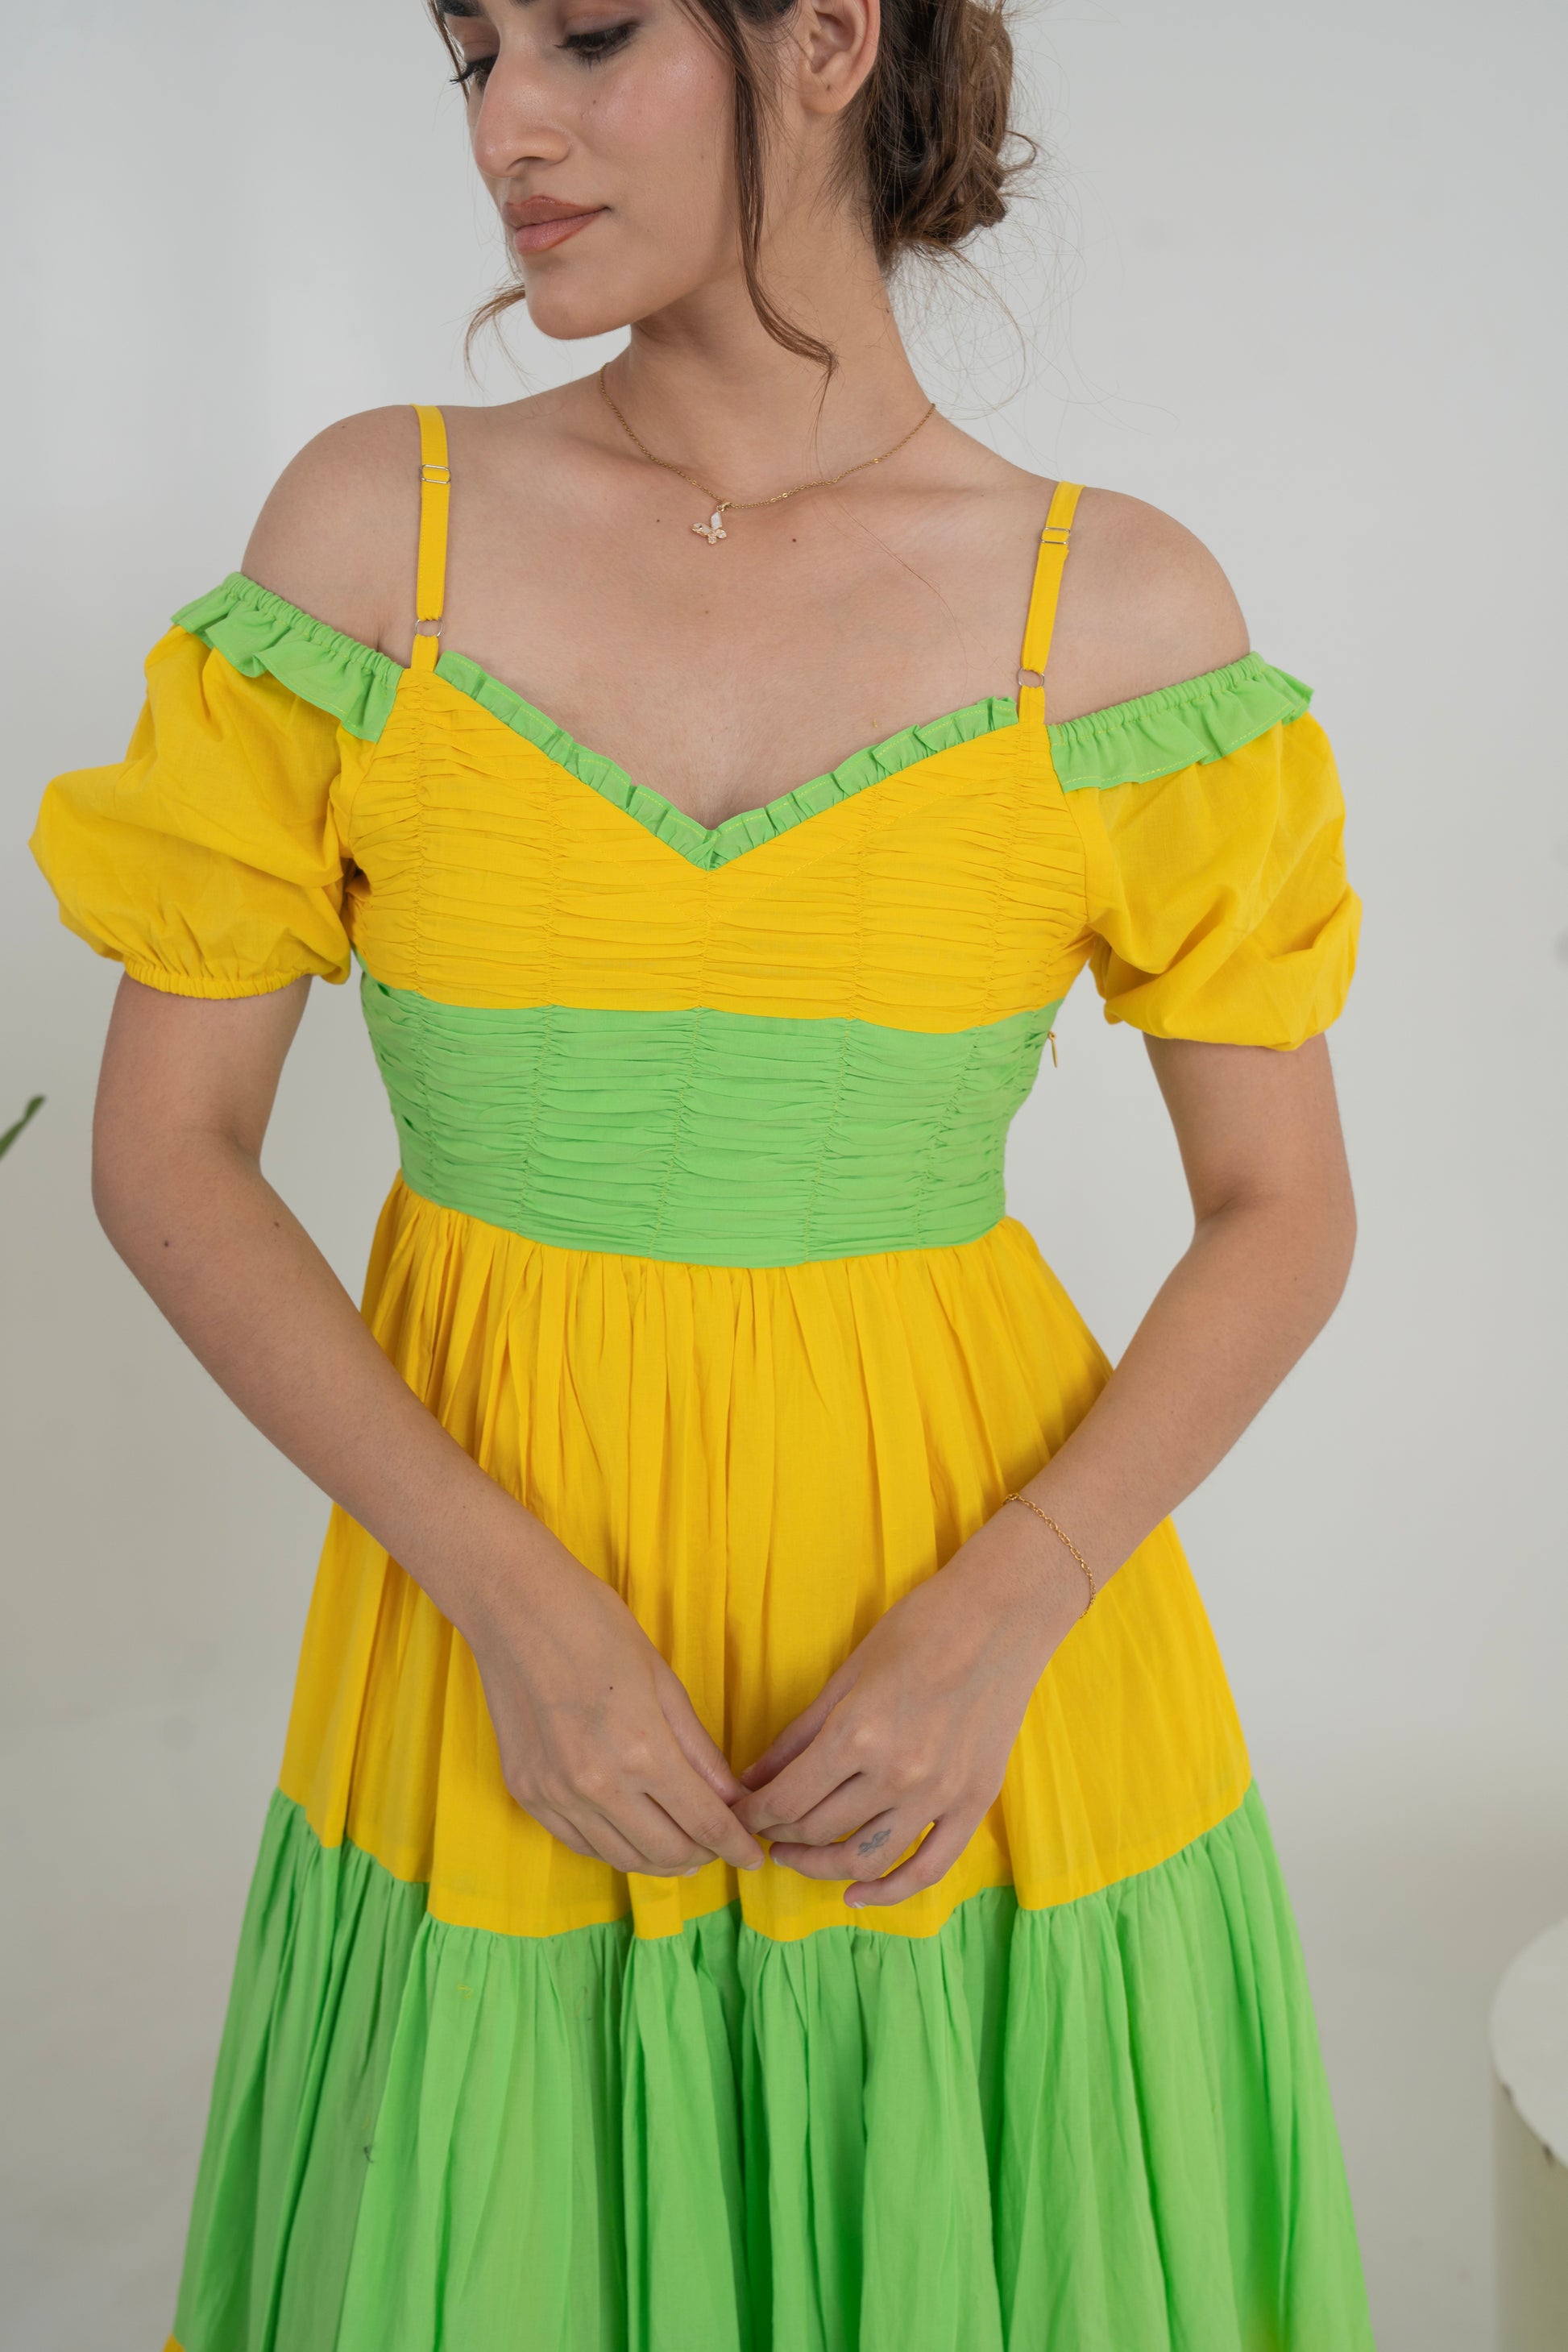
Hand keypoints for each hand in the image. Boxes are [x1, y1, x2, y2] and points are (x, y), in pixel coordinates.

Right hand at [466, 1525, 768, 1879]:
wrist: (515, 1607)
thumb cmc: (597, 1628)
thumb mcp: (665, 1682)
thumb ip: (699, 1750)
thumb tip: (732, 1798)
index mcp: (641, 1751)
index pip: (704, 1823)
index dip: (736, 1845)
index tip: (753, 1856)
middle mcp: (597, 1785)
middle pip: (667, 1852)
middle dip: (704, 1856)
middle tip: (720, 1845)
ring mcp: (556, 1794)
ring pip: (622, 1858)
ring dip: (660, 1861)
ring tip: (682, 1848)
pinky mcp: (526, 1793)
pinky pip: (579, 1843)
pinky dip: (614, 1848)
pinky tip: (633, 1833)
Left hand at [729, 1508, 1088, 1908]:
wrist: (1002, 1615)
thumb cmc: (919, 1628)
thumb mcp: (846, 1675)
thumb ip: (798, 1735)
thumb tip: (752, 1779)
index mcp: (856, 1735)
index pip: (786, 1799)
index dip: (753, 1815)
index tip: (738, 1816)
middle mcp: (896, 1774)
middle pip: (818, 1830)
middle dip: (778, 1835)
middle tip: (762, 1830)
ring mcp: (939, 1794)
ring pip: (865, 1859)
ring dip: (820, 1867)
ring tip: (797, 1856)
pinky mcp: (974, 1803)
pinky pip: (929, 1867)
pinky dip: (890, 1891)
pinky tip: (857, 1896)